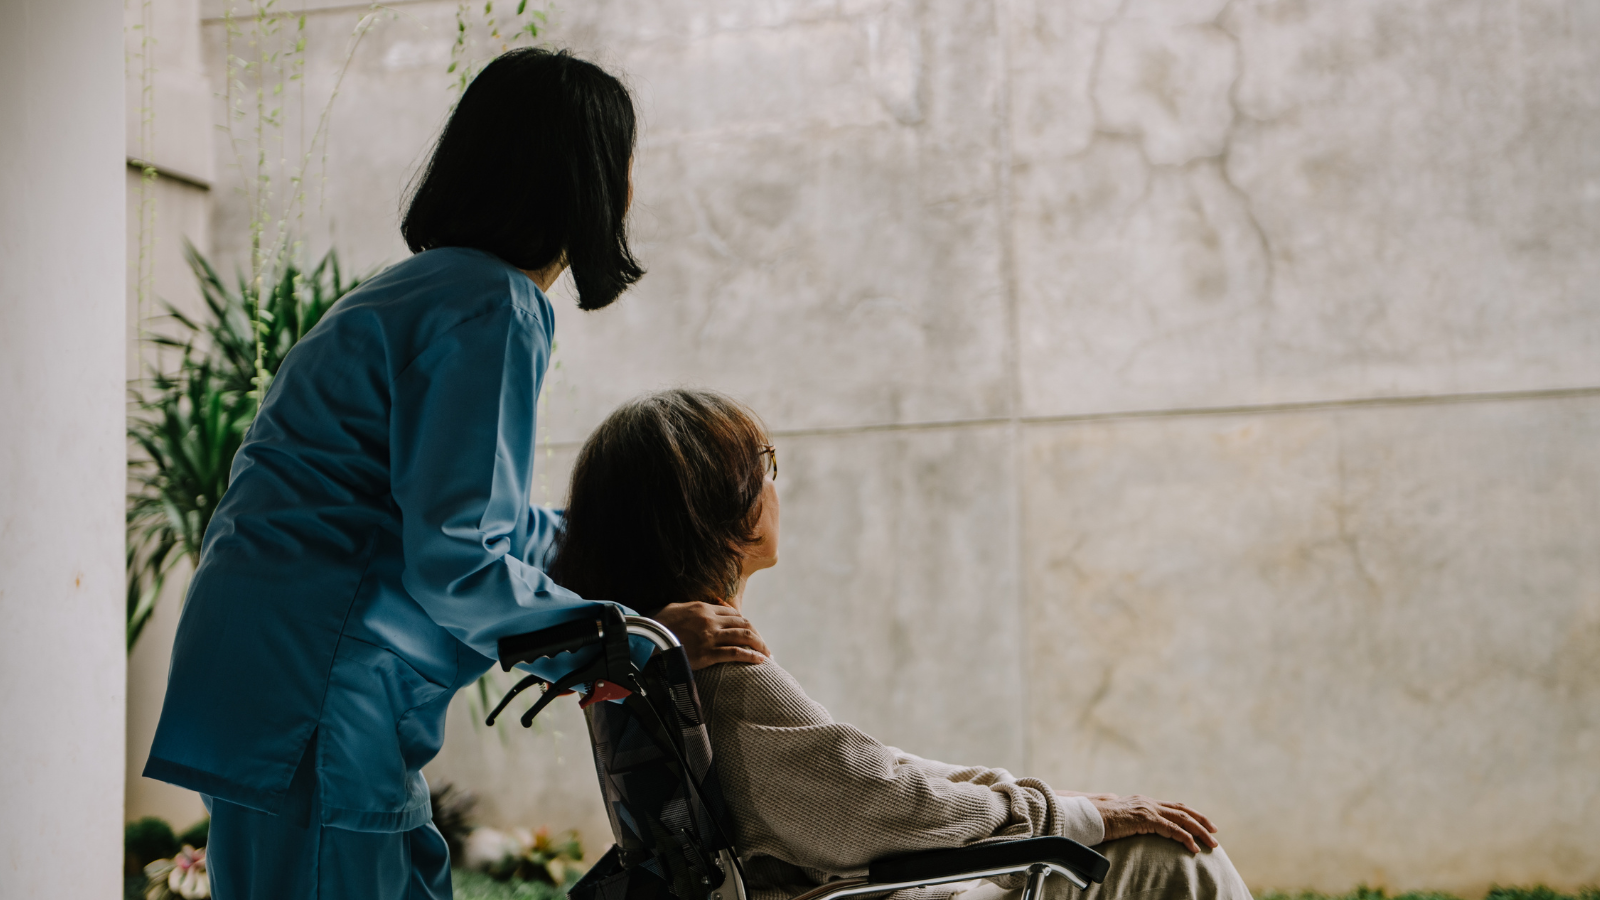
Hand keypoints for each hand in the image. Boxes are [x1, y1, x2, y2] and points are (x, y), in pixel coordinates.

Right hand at [653, 601, 770, 669]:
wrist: (646, 639)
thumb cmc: (656, 625)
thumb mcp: (674, 609)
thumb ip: (690, 608)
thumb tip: (697, 610)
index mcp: (703, 608)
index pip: (733, 613)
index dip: (744, 623)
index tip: (749, 632)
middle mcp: (710, 620)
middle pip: (743, 624)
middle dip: (756, 635)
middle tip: (763, 645)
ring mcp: (710, 636)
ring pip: (744, 637)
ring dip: (759, 645)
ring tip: (767, 654)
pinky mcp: (707, 654)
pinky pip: (735, 653)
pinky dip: (750, 656)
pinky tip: (760, 661)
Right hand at [1084, 794, 1217, 852]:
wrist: (1087, 817)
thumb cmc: (1099, 820)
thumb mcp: (1120, 819)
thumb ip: (1131, 820)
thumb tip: (1134, 826)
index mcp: (1144, 802)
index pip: (1174, 806)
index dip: (1191, 814)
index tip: (1204, 824)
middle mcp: (1148, 802)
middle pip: (1182, 810)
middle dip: (1201, 821)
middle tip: (1215, 832)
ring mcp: (1147, 809)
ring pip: (1182, 819)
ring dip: (1200, 831)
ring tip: (1211, 844)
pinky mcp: (1145, 819)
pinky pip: (1172, 829)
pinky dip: (1185, 838)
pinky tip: (1193, 848)